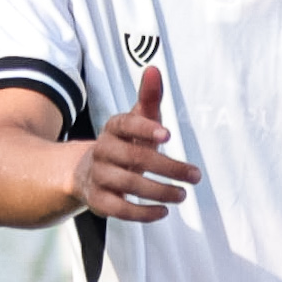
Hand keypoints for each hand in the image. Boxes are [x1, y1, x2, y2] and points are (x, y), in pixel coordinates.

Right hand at [73, 63, 198, 221]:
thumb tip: (153, 69)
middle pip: (134, 158)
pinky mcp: (98, 201)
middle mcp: (102, 151)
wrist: (87, 173)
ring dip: (159, 191)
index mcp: (113, 129)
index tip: (167, 135)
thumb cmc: (124, 144)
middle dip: (168, 167)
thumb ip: (148, 98)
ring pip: (128, 184)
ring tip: (182, 195)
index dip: (144, 128)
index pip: (124, 124)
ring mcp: (99, 176)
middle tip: (194, 176)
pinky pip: (119, 209)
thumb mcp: (137, 121)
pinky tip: (162, 211)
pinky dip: (142, 213)